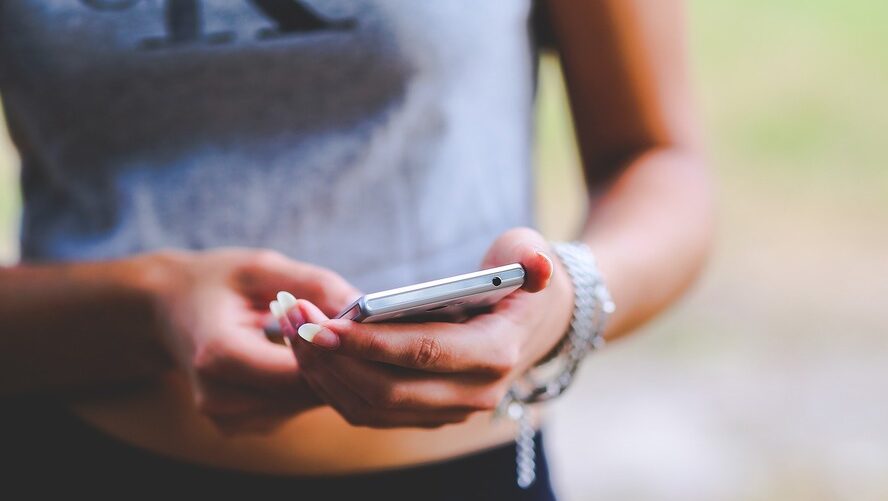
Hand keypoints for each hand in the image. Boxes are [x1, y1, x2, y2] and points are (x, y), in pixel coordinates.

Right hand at [148, 248, 359, 434]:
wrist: (164, 309)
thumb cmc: (215, 281)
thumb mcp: (261, 267)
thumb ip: (314, 285)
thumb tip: (366, 307)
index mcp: (219, 355)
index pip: (299, 370)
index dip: (338, 350)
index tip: (367, 327)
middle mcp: (219, 397)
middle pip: (305, 392)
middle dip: (340, 363)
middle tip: (367, 333)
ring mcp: (227, 419)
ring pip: (304, 403)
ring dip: (328, 374)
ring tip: (337, 338)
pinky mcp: (237, 426)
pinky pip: (292, 407)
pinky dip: (308, 383)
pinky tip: (310, 356)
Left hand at [279, 228, 573, 428]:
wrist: (533, 323)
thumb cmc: (518, 279)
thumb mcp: (529, 252)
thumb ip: (530, 256)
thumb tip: (535, 263)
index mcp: (495, 354)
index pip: (423, 354)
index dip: (369, 343)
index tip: (321, 325)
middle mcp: (474, 395)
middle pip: (388, 390)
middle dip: (333, 359)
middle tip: (293, 322)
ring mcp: (449, 411)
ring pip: (372, 408)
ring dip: (324, 374)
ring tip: (290, 332)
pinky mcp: (426, 415)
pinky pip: (369, 412)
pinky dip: (334, 386)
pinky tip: (309, 352)